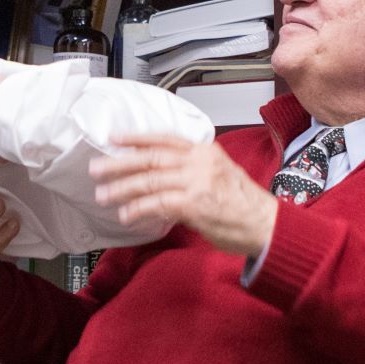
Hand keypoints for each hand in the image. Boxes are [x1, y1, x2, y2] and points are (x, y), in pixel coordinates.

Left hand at [90, 136, 275, 256]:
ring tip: (104, 195)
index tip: (114, 139)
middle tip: (96, 169)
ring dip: (122, 189)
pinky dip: (138, 210)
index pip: (164, 138)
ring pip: (149, 181)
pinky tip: (126, 215)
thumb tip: (160, 178)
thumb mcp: (219, 174)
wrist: (268, 225)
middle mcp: (199, 161)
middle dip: (119, 164)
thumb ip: (191, 170)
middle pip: (150, 158)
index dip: (136, 138)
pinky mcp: (194, 204)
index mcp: (204, 150)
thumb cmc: (244, 205)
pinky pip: (157, 204)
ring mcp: (196, 181)